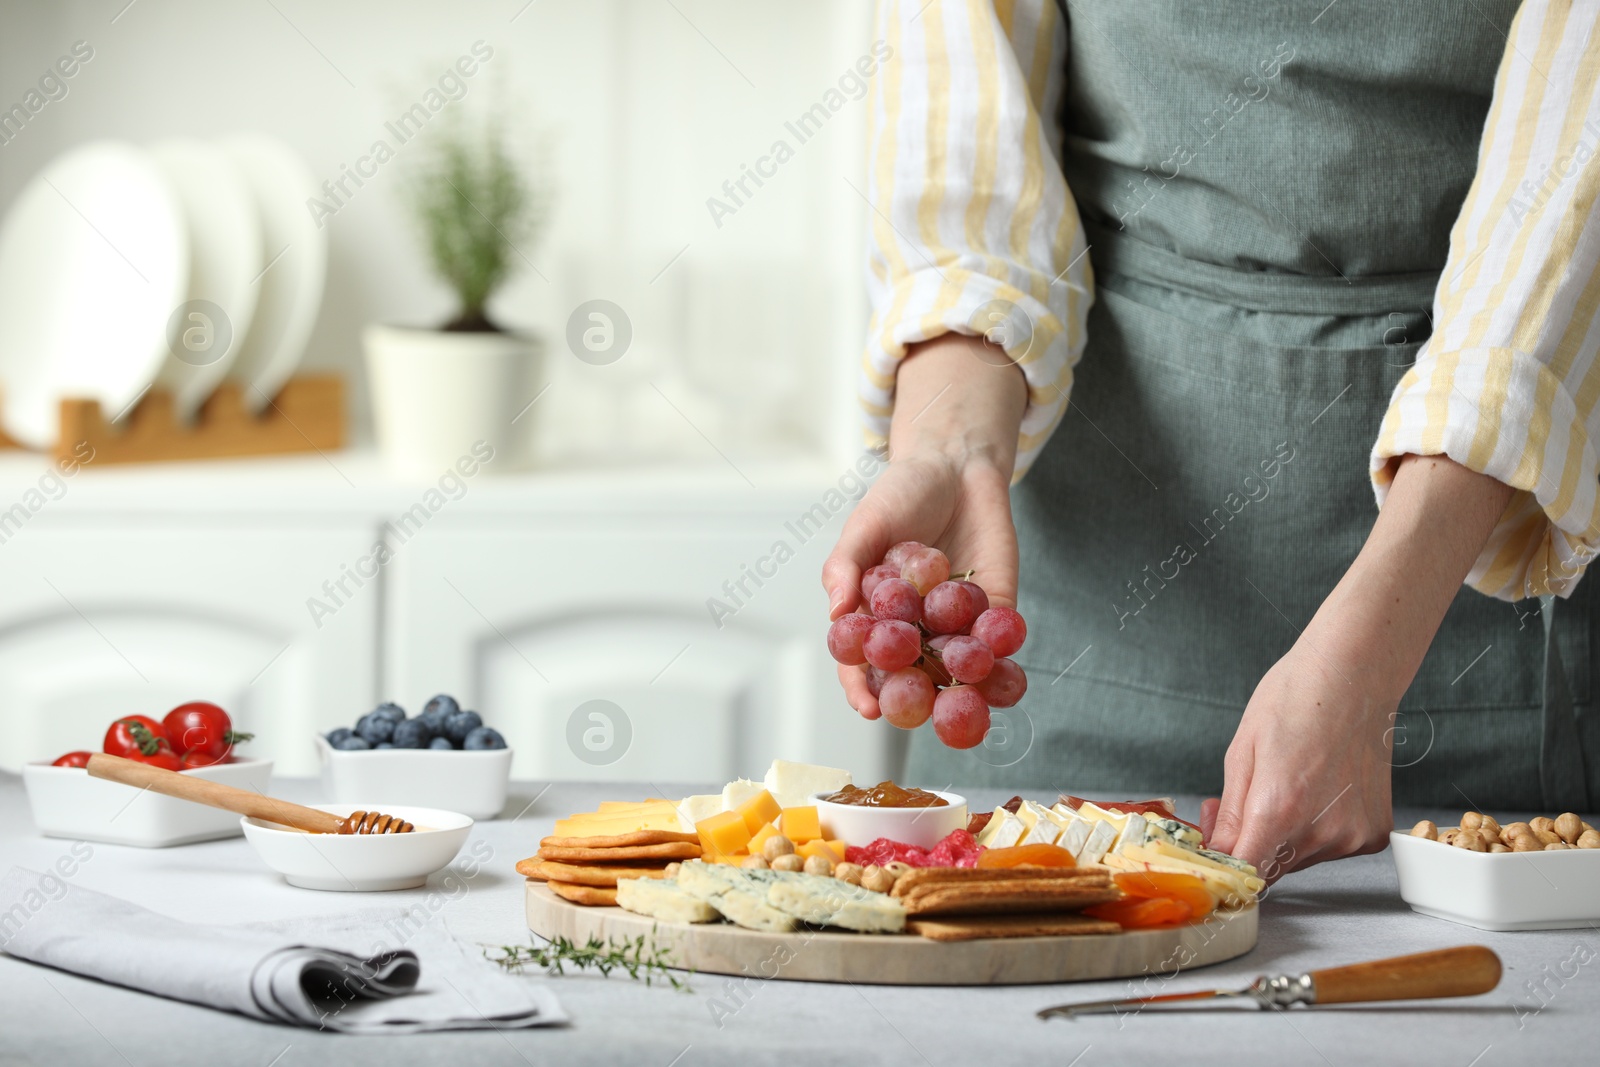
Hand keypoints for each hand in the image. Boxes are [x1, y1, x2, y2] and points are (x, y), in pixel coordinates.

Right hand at [821, 334, 1027, 718]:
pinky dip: (1002, 664)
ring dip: (961, 693)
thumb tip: (837, 613)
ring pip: (956, 671)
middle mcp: (914, 628)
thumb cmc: (901, 494)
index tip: (868, 707)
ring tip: (961, 711)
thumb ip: (846, 567)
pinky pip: (997, 644)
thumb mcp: (865, 525)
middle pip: (911, 676)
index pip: (864, 661)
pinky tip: (1003, 678)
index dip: (863, 686)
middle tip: (916, 716)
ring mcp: (955, 624)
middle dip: (914, 700)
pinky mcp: (995, 611)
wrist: (957, 465)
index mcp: (876, 615)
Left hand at [1202, 453, 1516, 878]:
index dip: (1223, 869)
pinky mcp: (1374, 834)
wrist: (1353, 676)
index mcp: (1278, 812)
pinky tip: (1318, 791)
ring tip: (1283, 786)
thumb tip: (1217, 851)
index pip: (1243, 874)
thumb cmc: (1293, 701)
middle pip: (1272, 868)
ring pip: (1302, 858)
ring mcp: (1352, 836)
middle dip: (1248, 844)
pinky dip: (1319, 829)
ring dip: (1284, 837)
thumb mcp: (1241, 754)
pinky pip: (1334, 846)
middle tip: (1235, 805)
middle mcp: (1321, 833)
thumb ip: (1229, 814)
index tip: (1213, 857)